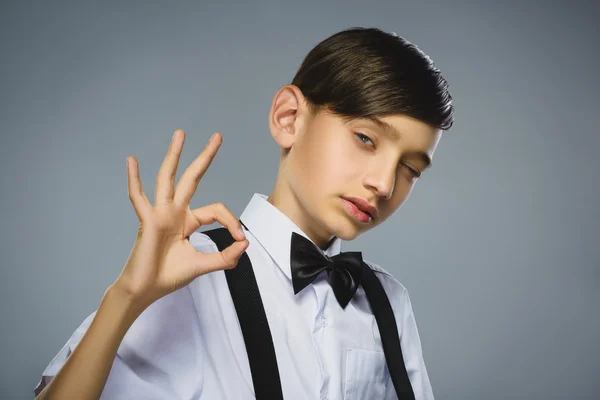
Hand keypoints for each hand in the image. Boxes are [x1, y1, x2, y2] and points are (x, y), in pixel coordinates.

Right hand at [113, 129, 248, 309]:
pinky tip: (132, 161)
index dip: (231, 221)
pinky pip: (138, 198)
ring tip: (180, 134)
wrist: (145, 290)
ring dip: (174, 156)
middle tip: (217, 136)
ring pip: (167, 178)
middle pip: (192, 178)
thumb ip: (225, 257)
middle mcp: (175, 212)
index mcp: (188, 221)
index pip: (215, 210)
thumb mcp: (203, 265)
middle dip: (204, 157)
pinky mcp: (147, 221)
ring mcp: (160, 214)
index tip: (240, 239)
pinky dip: (134, 180)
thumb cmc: (168, 276)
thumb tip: (245, 243)